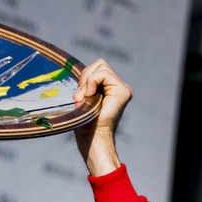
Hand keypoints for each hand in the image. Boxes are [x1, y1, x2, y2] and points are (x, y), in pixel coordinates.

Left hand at [72, 59, 132, 175]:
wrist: (92, 137)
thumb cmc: (86, 123)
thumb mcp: (83, 99)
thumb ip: (85, 85)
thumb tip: (81, 74)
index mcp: (111, 88)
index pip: (97, 68)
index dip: (84, 77)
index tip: (78, 95)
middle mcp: (119, 87)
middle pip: (100, 64)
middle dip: (85, 77)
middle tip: (79, 96)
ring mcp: (123, 89)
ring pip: (101, 67)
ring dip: (87, 81)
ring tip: (85, 98)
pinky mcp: (123, 91)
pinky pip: (104, 74)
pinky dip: (92, 81)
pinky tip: (90, 95)